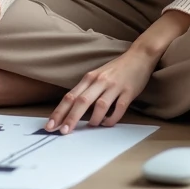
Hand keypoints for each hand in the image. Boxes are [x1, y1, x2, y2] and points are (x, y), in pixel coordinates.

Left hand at [43, 49, 158, 133]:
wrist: (139, 56)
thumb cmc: (116, 69)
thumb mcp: (97, 76)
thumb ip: (86, 91)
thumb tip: (71, 112)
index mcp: (89, 78)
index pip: (70, 96)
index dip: (59, 112)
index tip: (50, 125)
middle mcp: (100, 81)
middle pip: (82, 101)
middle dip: (71, 118)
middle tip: (63, 132)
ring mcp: (114, 86)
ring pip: (100, 105)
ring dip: (94, 119)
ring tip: (90, 126)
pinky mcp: (128, 91)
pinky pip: (119, 108)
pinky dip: (112, 118)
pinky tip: (107, 123)